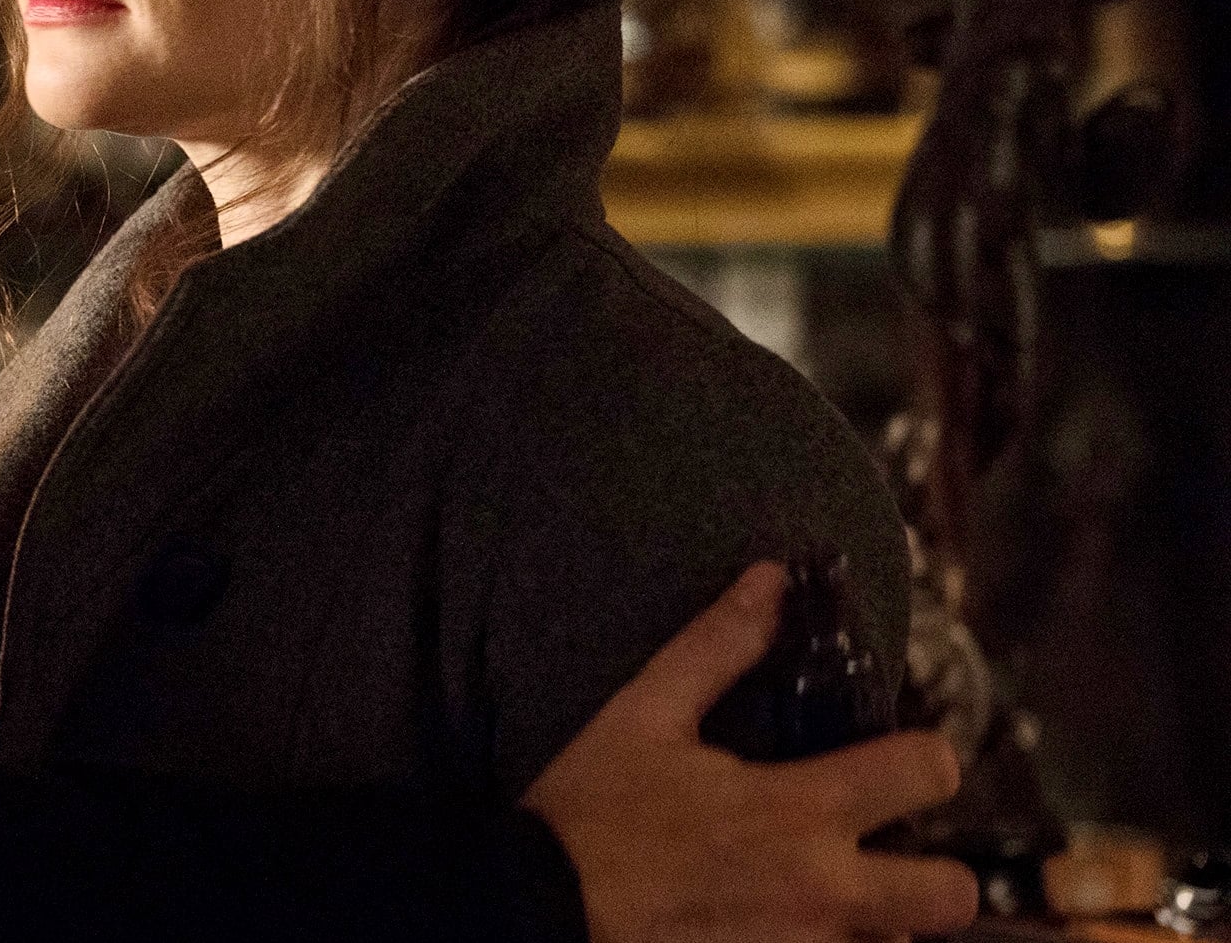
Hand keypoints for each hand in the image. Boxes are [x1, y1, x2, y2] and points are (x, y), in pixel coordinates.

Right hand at [524, 563, 978, 942]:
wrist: (535, 912)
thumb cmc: (590, 812)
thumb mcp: (642, 715)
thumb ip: (716, 647)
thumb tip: (771, 579)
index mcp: (798, 809)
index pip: (927, 772)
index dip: (923, 758)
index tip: (892, 762)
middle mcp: (823, 889)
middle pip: (952, 893)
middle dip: (931, 874)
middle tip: (881, 859)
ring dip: (875, 925)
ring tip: (820, 905)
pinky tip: (781, 930)